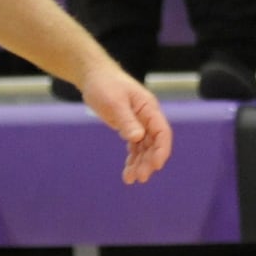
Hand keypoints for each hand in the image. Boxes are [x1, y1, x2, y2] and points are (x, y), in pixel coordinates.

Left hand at [76, 63, 172, 183]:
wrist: (92, 75)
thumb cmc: (104, 84)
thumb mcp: (114, 102)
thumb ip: (126, 120)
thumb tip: (138, 138)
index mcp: (149, 108)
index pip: (162, 132)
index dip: (161, 150)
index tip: (155, 166)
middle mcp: (147, 117)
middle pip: (155, 143)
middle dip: (149, 162)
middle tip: (139, 178)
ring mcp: (139, 122)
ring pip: (145, 147)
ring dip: (140, 163)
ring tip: (130, 179)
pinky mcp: (129, 126)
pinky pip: (135, 146)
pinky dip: (133, 158)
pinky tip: (128, 170)